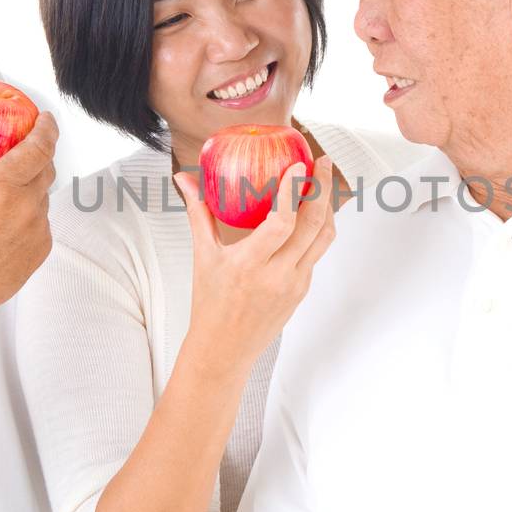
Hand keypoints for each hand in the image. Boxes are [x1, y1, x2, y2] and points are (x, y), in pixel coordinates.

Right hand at [0, 109, 59, 320]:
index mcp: (2, 186)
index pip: (40, 146)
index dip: (47, 128)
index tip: (46, 119)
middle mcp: (26, 207)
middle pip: (46, 169)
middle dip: (39, 155)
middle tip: (22, 149)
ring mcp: (37, 231)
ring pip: (43, 198)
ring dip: (31, 188)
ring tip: (6, 191)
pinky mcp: (40, 252)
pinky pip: (42, 224)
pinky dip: (29, 215)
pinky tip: (6, 221)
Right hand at [172, 157, 336, 375]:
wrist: (224, 349)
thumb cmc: (209, 302)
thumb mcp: (203, 257)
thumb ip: (198, 213)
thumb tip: (184, 177)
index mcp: (249, 264)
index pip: (281, 223)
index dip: (294, 192)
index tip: (300, 165)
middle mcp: (277, 275)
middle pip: (313, 225)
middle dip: (322, 189)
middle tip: (322, 161)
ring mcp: (295, 284)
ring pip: (323, 239)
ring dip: (328, 207)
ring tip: (323, 183)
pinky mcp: (303, 290)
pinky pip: (316, 253)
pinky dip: (317, 229)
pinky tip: (312, 212)